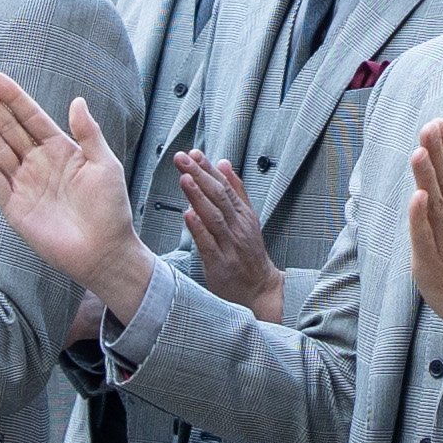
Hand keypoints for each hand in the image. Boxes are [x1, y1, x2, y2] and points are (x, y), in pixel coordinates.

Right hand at [0, 72, 152, 325]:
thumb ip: (88, 133)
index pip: (31, 117)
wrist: (104, 251)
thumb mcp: (105, 164)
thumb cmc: (110, 208)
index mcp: (60, 149)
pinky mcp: (14, 207)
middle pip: (8, 128)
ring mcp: (24, 184)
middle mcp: (38, 163)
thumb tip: (77, 101)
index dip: (13, 98)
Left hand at [168, 147, 280, 310]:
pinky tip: (189, 215)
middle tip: (182, 159)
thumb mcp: (247, 218)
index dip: (208, 169)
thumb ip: (235, 190)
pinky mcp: (220, 264)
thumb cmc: (249, 253)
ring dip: (199, 197)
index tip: (193, 153)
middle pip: (218, 197)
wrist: (260, 289)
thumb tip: (224, 164)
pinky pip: (209, 244)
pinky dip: (199, 229)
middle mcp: (237, 226)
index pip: (224, 186)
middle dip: (200, 175)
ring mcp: (229, 245)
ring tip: (185, 179)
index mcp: (242, 214)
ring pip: (214, 217)